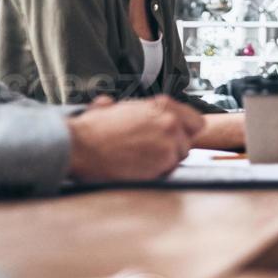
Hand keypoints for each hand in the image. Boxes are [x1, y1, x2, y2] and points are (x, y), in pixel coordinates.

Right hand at [66, 96, 205, 182]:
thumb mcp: (110, 108)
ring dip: (164, 162)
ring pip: (178, 158)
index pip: (195, 122)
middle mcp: (171, 121)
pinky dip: (156, 173)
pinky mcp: (164, 162)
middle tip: (149, 152)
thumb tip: (108, 104)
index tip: (176, 138)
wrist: (82, 147)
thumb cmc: (92, 129)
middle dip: (172, 149)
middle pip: (187, 143)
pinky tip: (138, 168)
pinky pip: (168, 172)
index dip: (185, 132)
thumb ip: (121, 107)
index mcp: (162, 106)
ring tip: (140, 160)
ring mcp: (169, 142)